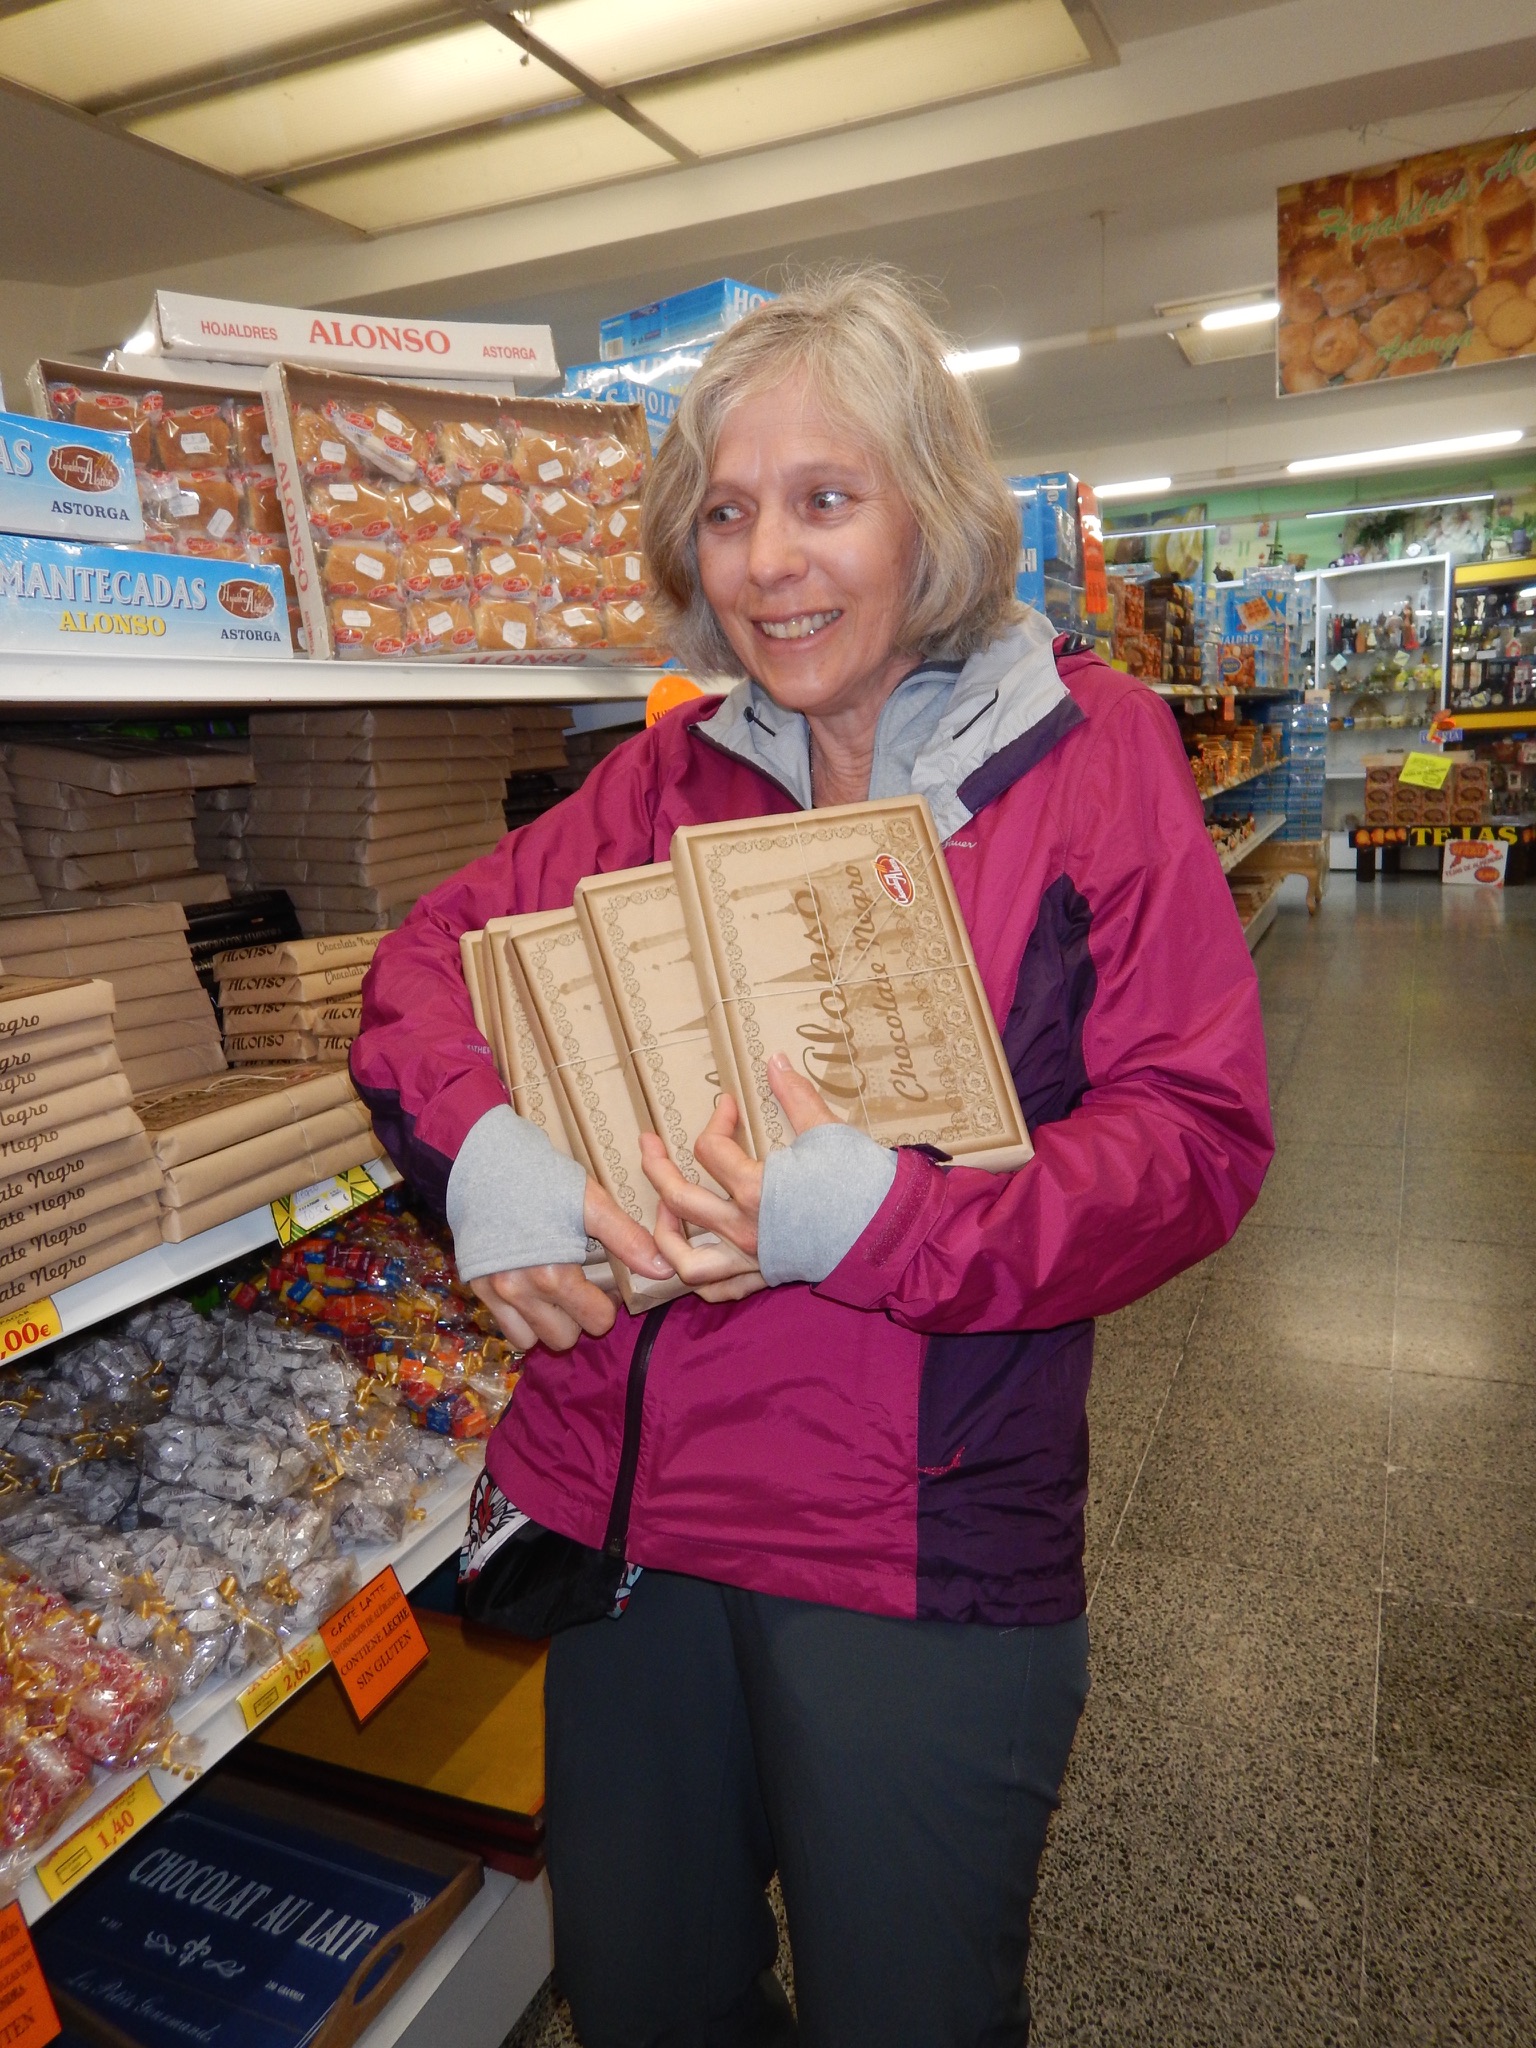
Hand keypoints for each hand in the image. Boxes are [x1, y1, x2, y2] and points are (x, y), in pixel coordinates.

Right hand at [470, 1180, 672, 1352]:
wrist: (486, 1161)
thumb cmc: (543, 1179)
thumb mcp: (590, 1203)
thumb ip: (627, 1240)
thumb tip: (664, 1269)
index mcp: (553, 1275)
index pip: (597, 1321)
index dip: (607, 1304)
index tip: (603, 1284)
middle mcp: (521, 1292)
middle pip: (565, 1338)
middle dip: (578, 1317)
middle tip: (579, 1288)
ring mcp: (496, 1294)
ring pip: (534, 1340)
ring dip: (549, 1323)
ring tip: (555, 1293)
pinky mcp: (477, 1289)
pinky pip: (507, 1331)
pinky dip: (523, 1320)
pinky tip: (531, 1293)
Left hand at [639, 1053, 840, 1300]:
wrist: (893, 1234)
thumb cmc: (862, 1183)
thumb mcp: (827, 1131)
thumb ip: (794, 1095)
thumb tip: (774, 1059)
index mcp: (755, 1189)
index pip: (710, 1148)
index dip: (717, 1119)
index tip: (730, 1106)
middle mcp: (744, 1228)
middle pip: (678, 1199)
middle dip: (656, 1166)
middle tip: (649, 1144)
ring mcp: (751, 1258)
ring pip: (685, 1259)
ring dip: (664, 1232)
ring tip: (662, 1209)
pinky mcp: (764, 1277)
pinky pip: (718, 1290)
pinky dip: (697, 1279)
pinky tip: (692, 1258)